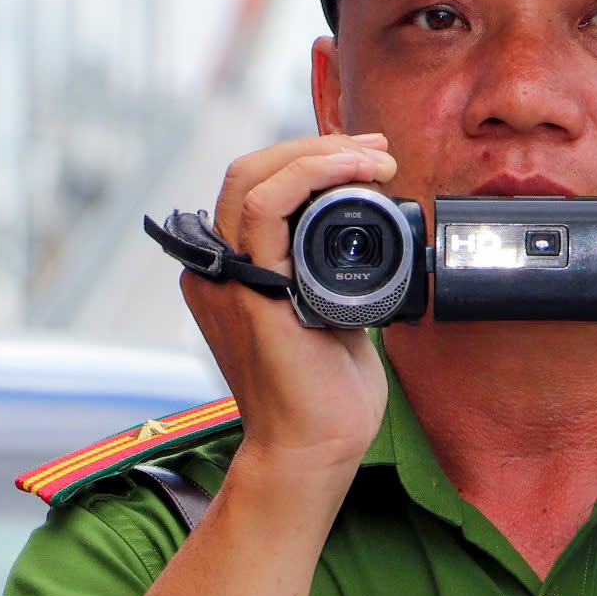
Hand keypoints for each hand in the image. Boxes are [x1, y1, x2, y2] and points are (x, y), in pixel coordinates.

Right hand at [181, 134, 398, 489]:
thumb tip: (363, 232)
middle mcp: (219, 268)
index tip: (368, 157)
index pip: (256, 188)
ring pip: (252, 179)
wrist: (316, 448)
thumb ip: (326, 272)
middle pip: (249, 172)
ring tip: (375, 158)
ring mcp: (229, 277)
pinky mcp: (250, 290)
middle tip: (377, 150)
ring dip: (319, 154)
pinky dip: (311, 177)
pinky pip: (265, 210)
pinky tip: (356, 174)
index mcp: (233, 271)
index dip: (309, 159)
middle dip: (318, 147)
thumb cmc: (325, 393)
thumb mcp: (329, 311)